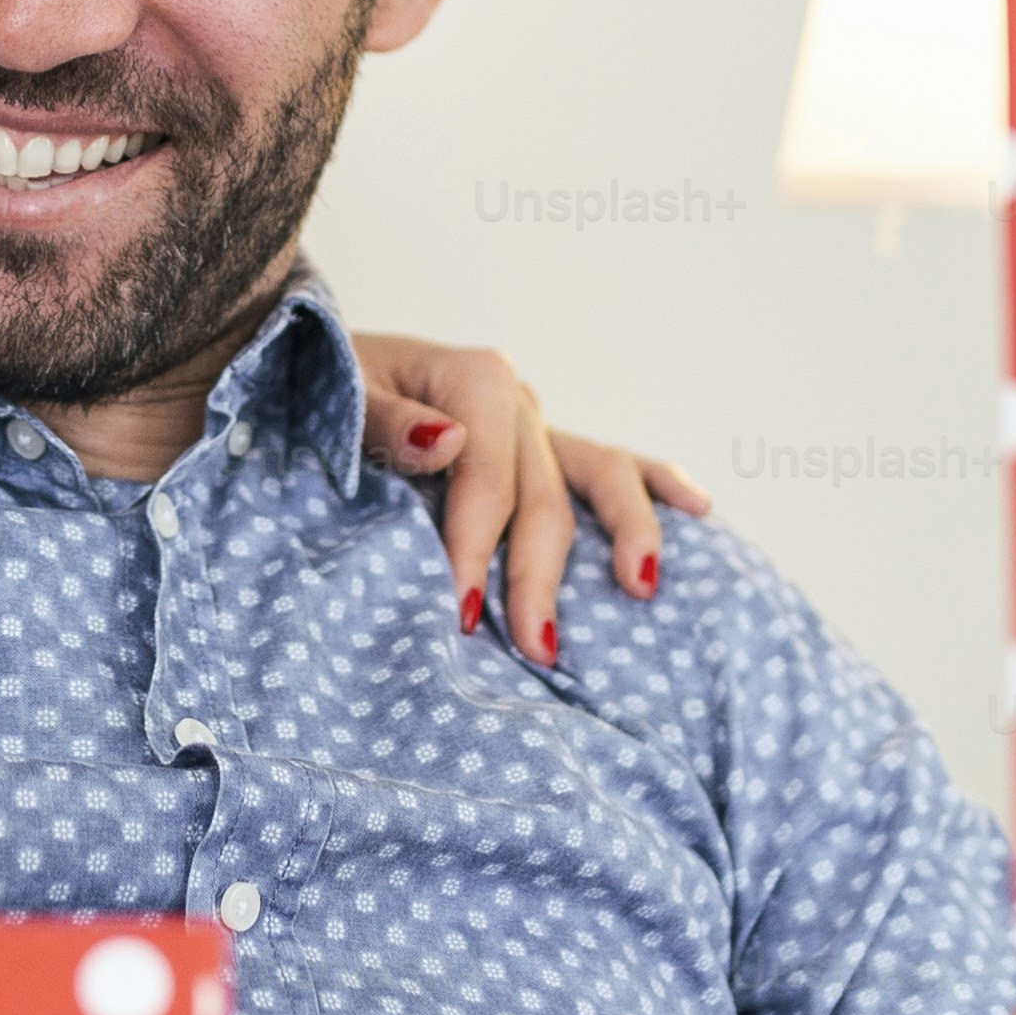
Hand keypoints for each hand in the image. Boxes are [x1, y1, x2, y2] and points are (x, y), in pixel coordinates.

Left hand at [348, 330, 707, 668]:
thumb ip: (386, 420)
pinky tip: (698, 509)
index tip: (458, 614)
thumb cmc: (324, 388)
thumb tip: (448, 440)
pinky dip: (655, 482)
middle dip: (538, 577)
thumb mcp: (340, 394)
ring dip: (626, 534)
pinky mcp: (543, 443)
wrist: (317, 365)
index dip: (475, 550)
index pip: (488, 483)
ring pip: (599, 477)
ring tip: (640, 589)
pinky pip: (610, 462)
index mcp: (475, 381)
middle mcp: (517, 399)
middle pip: (545, 498)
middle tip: (534, 649)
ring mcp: (537, 421)